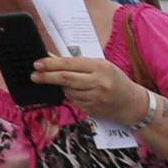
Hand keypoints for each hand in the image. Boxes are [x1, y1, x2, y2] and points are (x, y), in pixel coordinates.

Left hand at [28, 49, 153, 128]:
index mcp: (99, 67)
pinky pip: (73, 101)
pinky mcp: (92, 110)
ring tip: (59, 82)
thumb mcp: (100, 65)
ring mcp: (95, 98)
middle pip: (65, 79)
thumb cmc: (115, 80)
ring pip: (68, 91)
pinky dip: (69, 96)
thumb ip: (78, 63)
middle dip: (46, 77)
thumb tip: (52, 58)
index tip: (37, 64)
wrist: (133, 104)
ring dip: (59, 87)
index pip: (70, 64)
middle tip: (33, 75)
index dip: (51, 64)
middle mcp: (97, 83)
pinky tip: (73, 92)